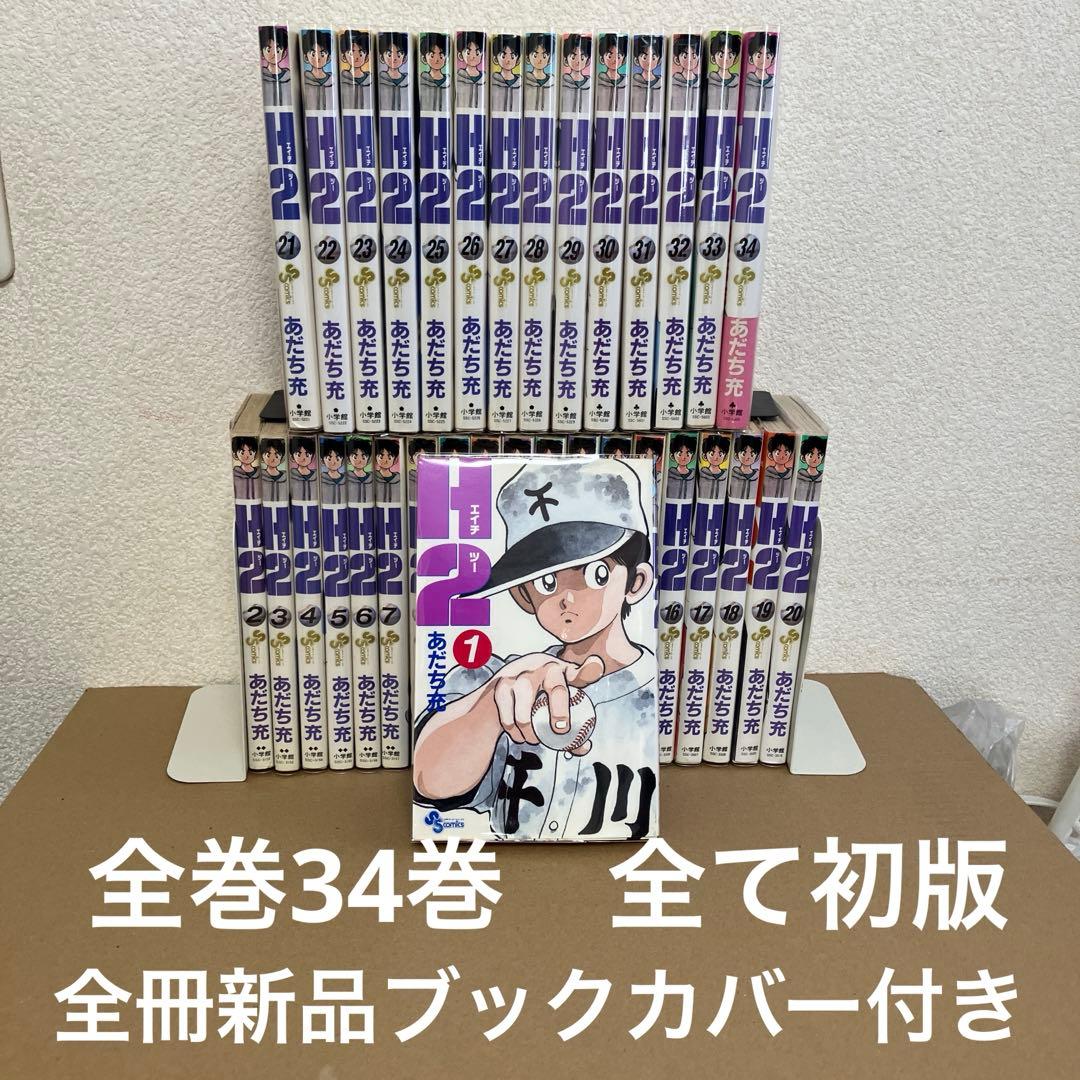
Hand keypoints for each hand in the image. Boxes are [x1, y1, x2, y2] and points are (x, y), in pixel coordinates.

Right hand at [490, 653, 604, 754]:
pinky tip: (519, 735)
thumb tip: (584, 747)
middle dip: (561, 712)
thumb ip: (572, 725)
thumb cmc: (538, 696)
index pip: (579, 672)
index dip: (590, 671)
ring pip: (526, 714)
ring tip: (534, 739)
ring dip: (531, 733)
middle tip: (561, 730)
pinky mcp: (502, 686)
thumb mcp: (556, 701)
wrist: (503, 685)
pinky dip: (515, 733)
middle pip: (556, 689)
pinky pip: (509, 719)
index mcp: (562, 671)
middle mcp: (543, 667)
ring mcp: (521, 675)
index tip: (597, 672)